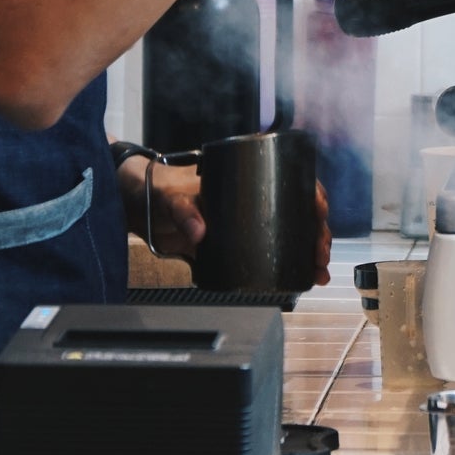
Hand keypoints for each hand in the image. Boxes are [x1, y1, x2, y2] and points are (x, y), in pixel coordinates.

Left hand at [117, 156, 332, 285]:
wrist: (134, 204)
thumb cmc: (156, 186)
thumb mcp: (172, 195)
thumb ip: (184, 211)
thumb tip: (200, 232)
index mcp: (245, 174)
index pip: (293, 180)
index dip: (313, 197)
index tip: (320, 215)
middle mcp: (251, 197)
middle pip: (297, 212)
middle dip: (317, 234)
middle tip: (320, 256)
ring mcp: (244, 221)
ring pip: (287, 234)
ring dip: (306, 252)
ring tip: (317, 272)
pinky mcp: (231, 244)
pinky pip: (264, 254)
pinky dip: (284, 266)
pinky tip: (299, 280)